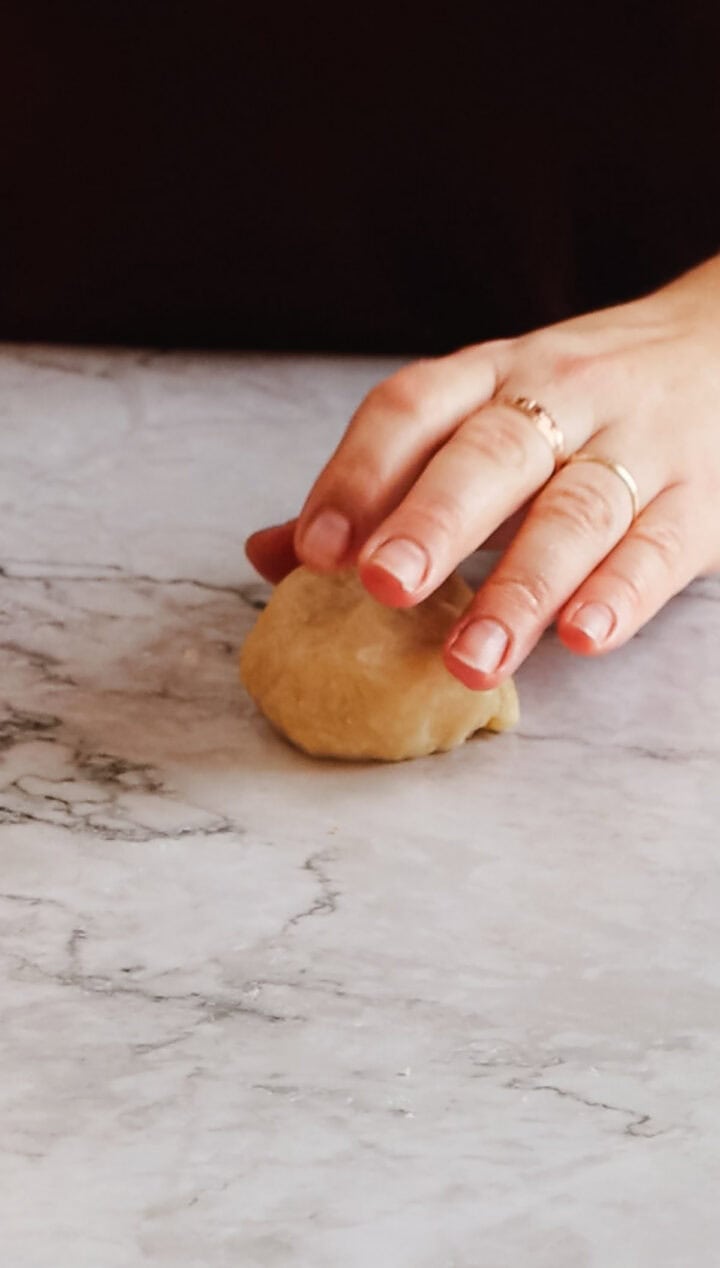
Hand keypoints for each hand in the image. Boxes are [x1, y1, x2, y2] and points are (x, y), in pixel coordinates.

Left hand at [246, 257, 719, 688]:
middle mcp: (560, 398)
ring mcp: (635, 446)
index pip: (414, 407)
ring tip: (468, 660)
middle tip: (385, 585)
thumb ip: (381, 485)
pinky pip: (658, 546)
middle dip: (434, 520)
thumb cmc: (572, 406)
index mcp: (490, 374)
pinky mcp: (698, 500)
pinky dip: (621, 594)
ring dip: (520, 586)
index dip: (360, 474)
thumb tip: (270, 556)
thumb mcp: (478, 417)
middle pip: (493, 452)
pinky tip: (581, 638)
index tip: (315, 549)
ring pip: (577, 510)